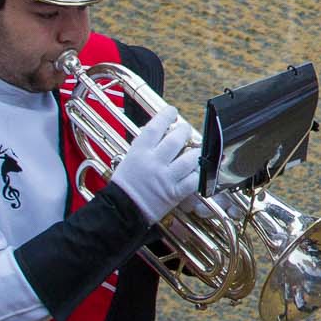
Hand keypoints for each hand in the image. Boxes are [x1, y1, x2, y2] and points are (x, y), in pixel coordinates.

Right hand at [110, 105, 197, 224]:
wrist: (122, 209)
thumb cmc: (126, 183)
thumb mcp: (130, 157)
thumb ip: (145, 143)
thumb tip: (159, 127)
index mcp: (139, 151)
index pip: (155, 126)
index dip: (166, 115)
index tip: (172, 112)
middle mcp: (153, 162)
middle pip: (177, 139)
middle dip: (185, 131)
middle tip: (185, 132)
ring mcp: (165, 177)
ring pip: (190, 158)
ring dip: (196, 152)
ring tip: (194, 150)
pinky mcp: (175, 192)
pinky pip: (194, 180)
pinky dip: (199, 173)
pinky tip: (197, 170)